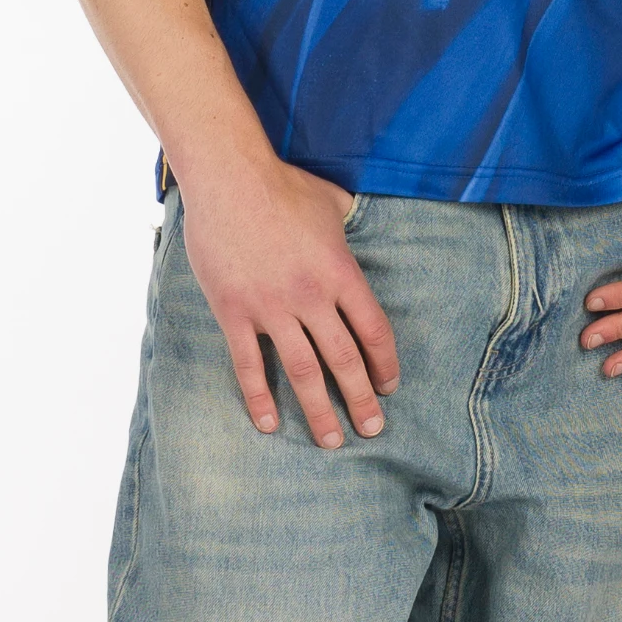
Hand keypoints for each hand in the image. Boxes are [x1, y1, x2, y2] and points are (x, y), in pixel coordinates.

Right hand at [178, 155, 398, 447]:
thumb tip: (364, 223)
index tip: (390, 386)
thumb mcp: (334, 203)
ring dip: (318, 411)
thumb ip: (351, 224)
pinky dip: (259, 397)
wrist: (231, 179)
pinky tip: (269, 424)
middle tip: (374, 429)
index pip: (373, 329)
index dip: (385, 362)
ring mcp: (271, 307)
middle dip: (361, 399)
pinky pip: (249, 364)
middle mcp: (311, 296)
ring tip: (332, 441)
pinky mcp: (235, 312)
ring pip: (302, 371)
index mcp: (341, 271)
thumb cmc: (285, 186)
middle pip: (344, 359)